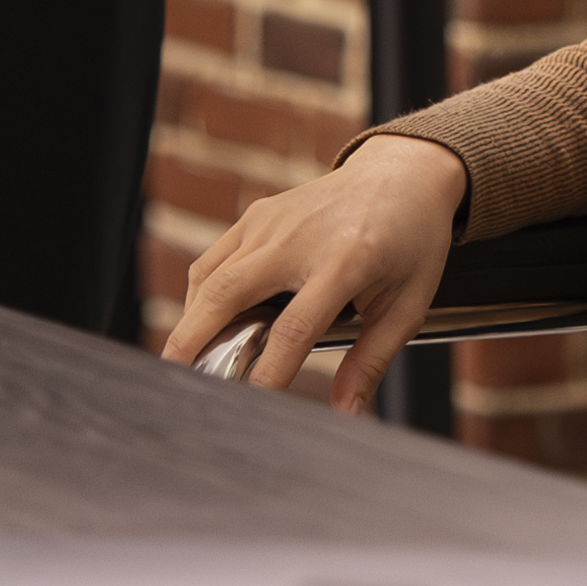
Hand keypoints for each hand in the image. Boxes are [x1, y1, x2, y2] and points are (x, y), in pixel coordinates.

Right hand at [166, 134, 470, 409]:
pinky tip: (203, 325)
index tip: (250, 403)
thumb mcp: (407, 304)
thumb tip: (346, 412)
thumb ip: (372, 360)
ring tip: (184, 363)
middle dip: (193, 341)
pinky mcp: (256, 215)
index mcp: (346, 260)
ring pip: (211, 277)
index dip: (268, 371)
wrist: (402, 173)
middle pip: (229, 294)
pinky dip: (200, 295)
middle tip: (175, 382)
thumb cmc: (411, 241)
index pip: (294, 327)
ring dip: (190, 322)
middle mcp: (299, 237)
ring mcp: (271, 221)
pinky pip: (214, 260)